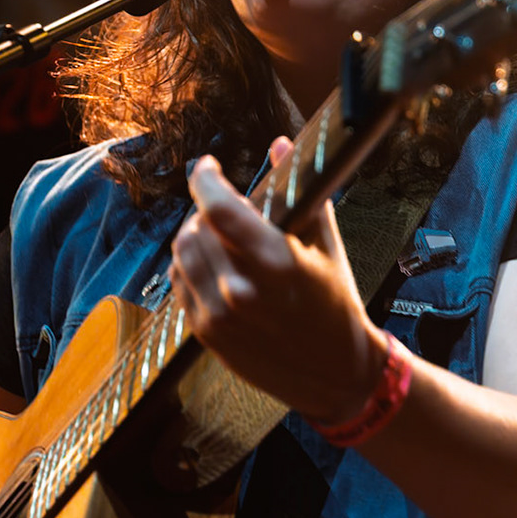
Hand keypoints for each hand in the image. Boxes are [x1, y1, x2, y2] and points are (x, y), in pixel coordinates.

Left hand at [170, 137, 387, 424]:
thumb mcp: (325, 244)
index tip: (207, 166)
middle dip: (207, 210)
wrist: (336, 374)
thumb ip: (298, 193)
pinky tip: (215, 265)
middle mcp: (241, 290)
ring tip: (219, 236)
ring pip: (181, 253)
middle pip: (196, 227)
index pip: (219, 207)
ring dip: (195, 236)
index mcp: (275, 263)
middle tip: (225, 209)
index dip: (206, 179)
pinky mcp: (206, 333)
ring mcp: (218, 315)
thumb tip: (280, 143)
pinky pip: (180, 282)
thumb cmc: (336, 304)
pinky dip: (190, 265)